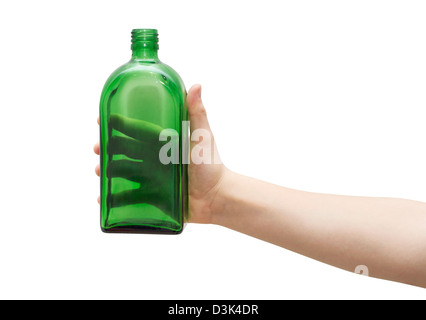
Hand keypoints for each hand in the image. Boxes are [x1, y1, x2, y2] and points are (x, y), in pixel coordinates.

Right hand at [94, 84, 227, 223]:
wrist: (217, 198)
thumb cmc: (211, 165)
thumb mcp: (202, 137)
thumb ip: (198, 113)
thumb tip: (197, 85)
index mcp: (163, 142)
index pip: (136, 129)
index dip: (119, 124)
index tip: (102, 118)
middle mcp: (155, 158)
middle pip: (125, 150)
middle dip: (108, 147)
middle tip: (97, 147)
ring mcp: (152, 178)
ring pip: (123, 172)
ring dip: (108, 170)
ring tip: (99, 171)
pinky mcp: (152, 197)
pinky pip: (129, 197)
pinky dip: (115, 198)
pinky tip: (103, 198)